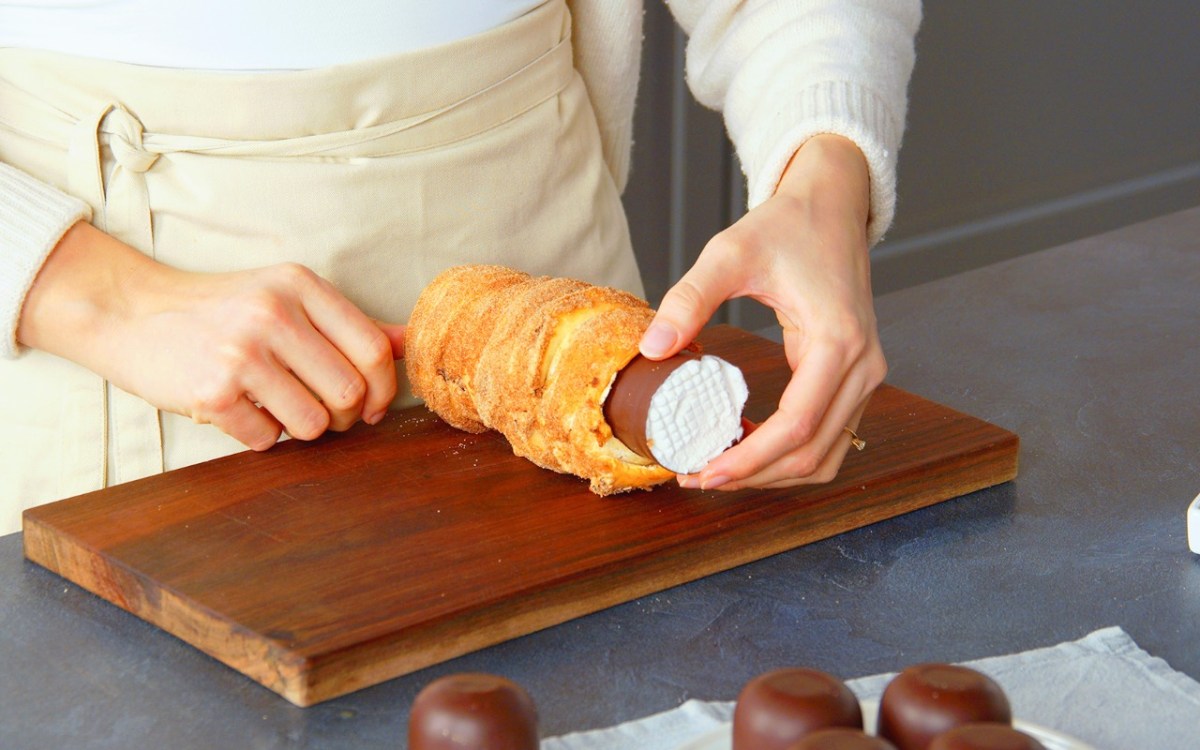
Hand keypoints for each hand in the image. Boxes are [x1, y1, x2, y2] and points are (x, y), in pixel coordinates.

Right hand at [18, 222, 404, 449]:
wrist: (132, 313)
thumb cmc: (221, 309)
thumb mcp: (286, 297)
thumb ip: (347, 322)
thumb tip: (407, 343)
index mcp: (300, 286)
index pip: (372, 350)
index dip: (384, 389)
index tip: (373, 405)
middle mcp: (273, 314)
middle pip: (350, 393)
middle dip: (346, 418)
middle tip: (326, 415)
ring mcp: (240, 353)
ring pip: (313, 424)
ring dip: (303, 429)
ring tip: (278, 408)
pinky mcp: (211, 392)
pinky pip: (266, 440)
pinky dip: (260, 436)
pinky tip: (243, 411)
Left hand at [638, 134, 885, 489]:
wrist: (830, 205)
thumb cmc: (786, 226)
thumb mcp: (729, 253)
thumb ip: (690, 298)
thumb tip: (653, 348)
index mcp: (837, 340)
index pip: (796, 426)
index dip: (748, 460)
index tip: (703, 472)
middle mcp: (863, 366)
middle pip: (814, 453)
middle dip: (755, 476)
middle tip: (699, 477)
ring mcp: (865, 375)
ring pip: (827, 455)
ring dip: (775, 474)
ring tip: (720, 469)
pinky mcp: (855, 378)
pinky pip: (829, 435)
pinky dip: (791, 454)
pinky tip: (746, 448)